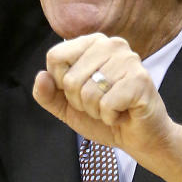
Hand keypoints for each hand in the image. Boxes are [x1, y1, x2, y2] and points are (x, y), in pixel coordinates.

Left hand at [32, 33, 181, 181]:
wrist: (138, 138)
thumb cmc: (104, 117)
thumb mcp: (67, 107)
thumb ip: (48, 94)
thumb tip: (41, 77)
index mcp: (92, 43)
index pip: (55, 57)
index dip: (60, 84)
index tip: (80, 92)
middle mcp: (111, 44)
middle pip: (70, 78)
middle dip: (80, 102)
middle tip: (99, 104)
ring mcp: (128, 60)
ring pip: (88, 92)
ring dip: (96, 111)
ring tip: (112, 108)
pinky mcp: (140, 80)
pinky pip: (106, 104)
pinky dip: (110, 117)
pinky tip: (122, 113)